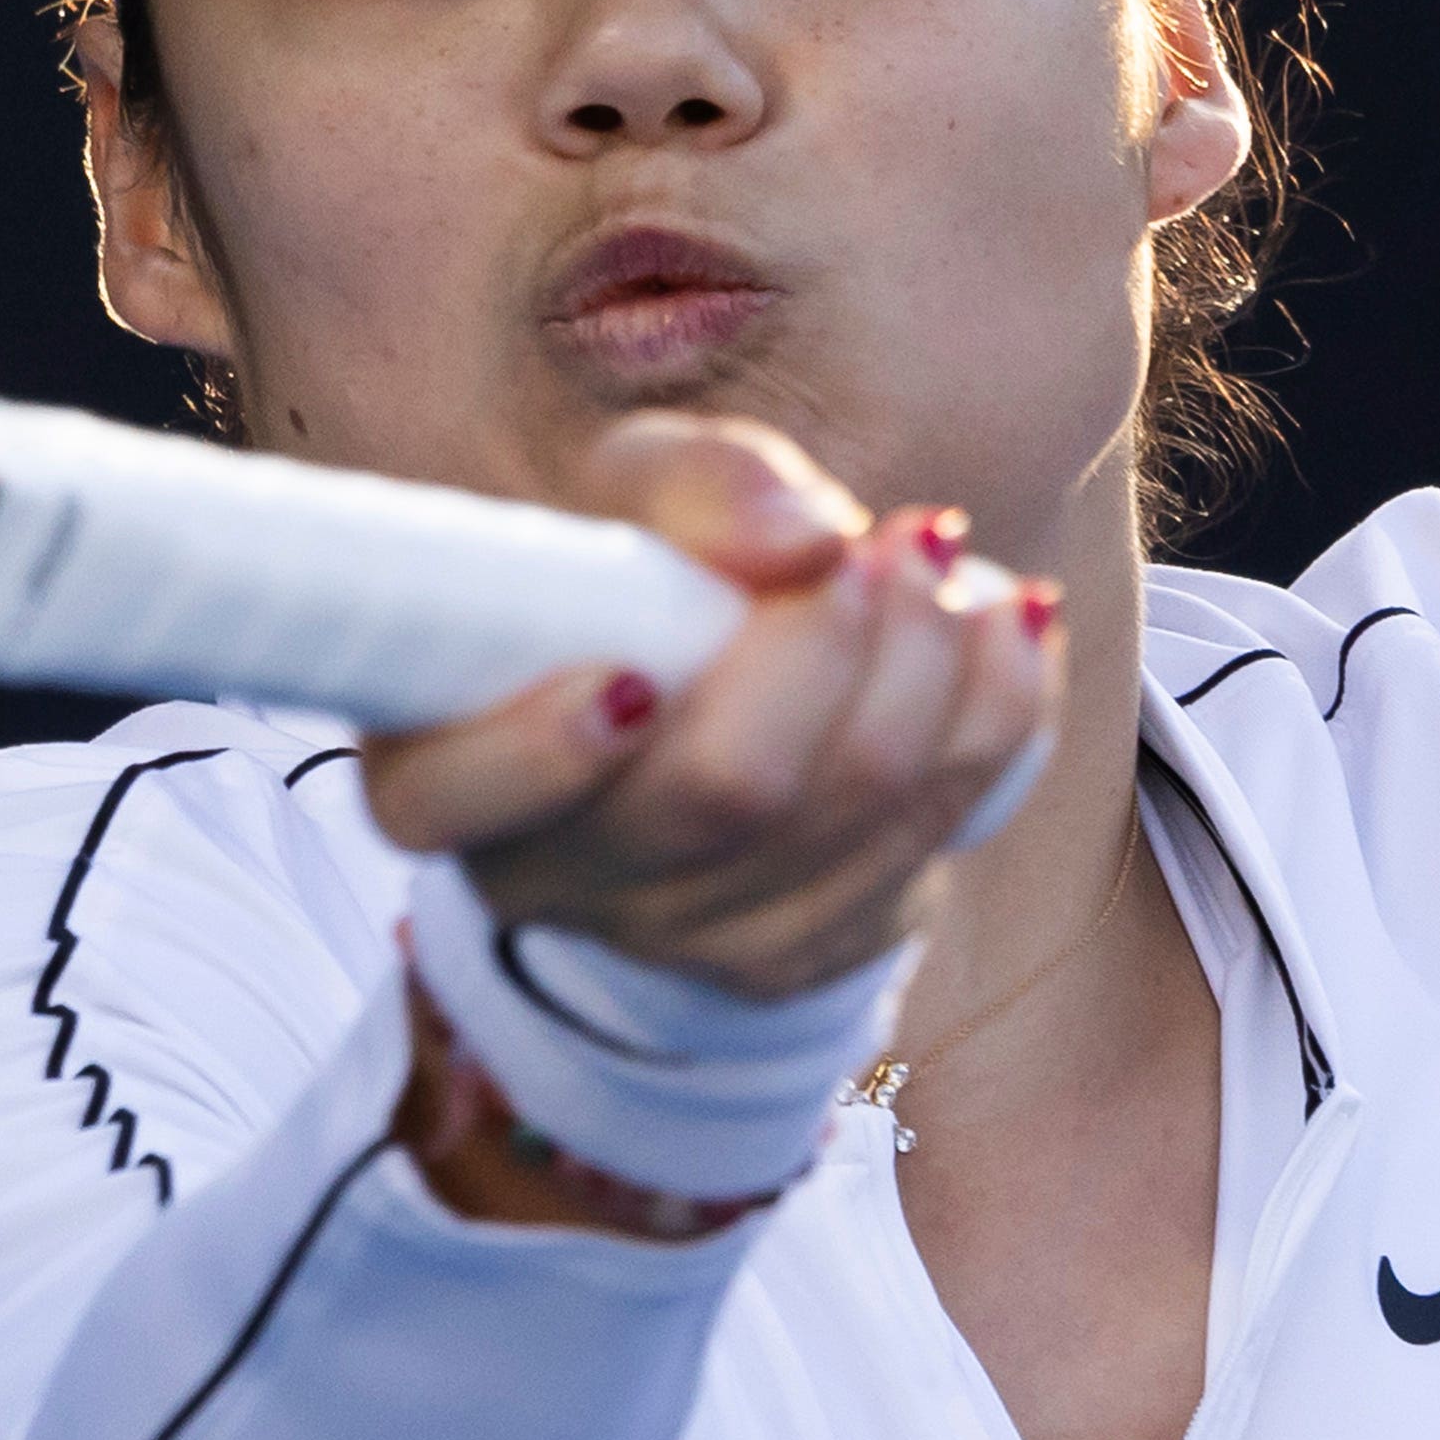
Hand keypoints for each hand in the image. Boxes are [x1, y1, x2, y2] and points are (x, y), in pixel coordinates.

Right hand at [356, 413, 1056, 1004]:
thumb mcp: (633, 497)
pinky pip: (938, 831)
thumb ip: (700, 484)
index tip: (629, 680)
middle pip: (722, 795)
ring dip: (929, 662)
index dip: (535, 757)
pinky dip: (994, 709)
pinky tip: (996, 623)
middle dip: (827, 648)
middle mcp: (551, 881)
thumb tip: (809, 539)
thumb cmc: (639, 585)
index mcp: (443, 767)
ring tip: (931, 557)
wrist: (710, 699)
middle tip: (872, 543)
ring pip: (851, 816)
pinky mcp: (806, 955)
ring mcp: (684, 940)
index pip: (452, 798)